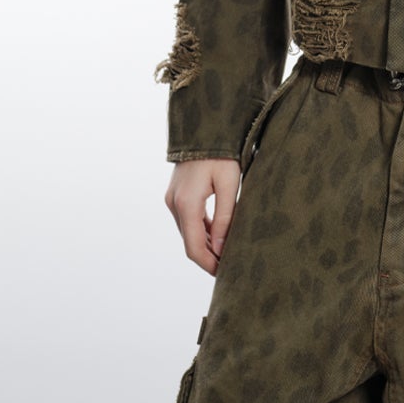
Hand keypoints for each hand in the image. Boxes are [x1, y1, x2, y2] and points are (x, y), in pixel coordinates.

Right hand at [166, 158, 241, 275]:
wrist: (204, 127)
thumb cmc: (221, 153)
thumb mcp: (229, 185)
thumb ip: (225, 218)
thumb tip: (223, 249)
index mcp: (186, 204)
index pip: (195, 247)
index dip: (209, 265)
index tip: (225, 275)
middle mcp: (174, 204)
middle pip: (190, 243)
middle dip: (209, 259)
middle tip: (230, 269)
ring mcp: (173, 200)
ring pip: (188, 233)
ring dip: (206, 246)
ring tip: (228, 255)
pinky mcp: (176, 195)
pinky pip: (188, 221)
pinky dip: (202, 232)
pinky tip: (219, 237)